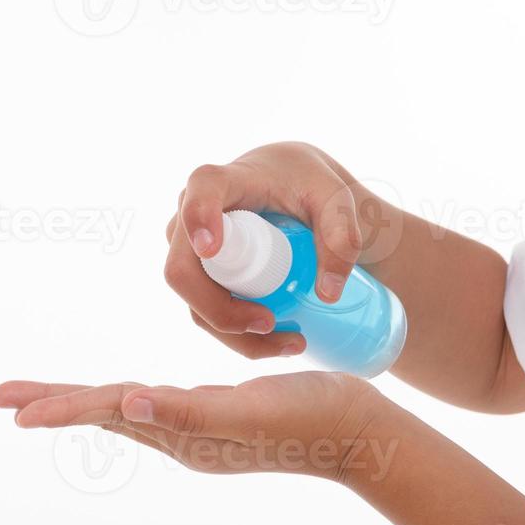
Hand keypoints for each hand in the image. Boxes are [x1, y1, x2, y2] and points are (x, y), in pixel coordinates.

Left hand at [0, 372, 398, 482]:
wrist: (362, 435)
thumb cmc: (310, 419)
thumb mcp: (248, 412)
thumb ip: (188, 411)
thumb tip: (128, 405)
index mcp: (183, 434)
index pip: (110, 412)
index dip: (62, 406)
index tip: (14, 410)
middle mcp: (182, 436)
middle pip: (106, 412)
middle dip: (54, 403)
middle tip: (0, 399)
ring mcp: (199, 431)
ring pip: (125, 410)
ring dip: (81, 402)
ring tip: (41, 400)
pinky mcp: (217, 420)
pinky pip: (156, 407)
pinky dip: (125, 399)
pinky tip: (125, 398)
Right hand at [164, 142, 372, 359]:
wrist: (291, 188)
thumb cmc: (308, 185)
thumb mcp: (335, 200)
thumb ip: (342, 236)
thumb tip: (328, 294)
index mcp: (222, 181)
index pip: (199, 192)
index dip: (197, 220)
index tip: (211, 248)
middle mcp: (190, 216)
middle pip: (183, 270)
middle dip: (221, 309)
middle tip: (271, 323)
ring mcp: (188, 251)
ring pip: (194, 304)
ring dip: (236, 335)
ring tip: (293, 343)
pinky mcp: (199, 278)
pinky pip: (206, 316)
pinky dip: (239, 338)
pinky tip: (279, 343)